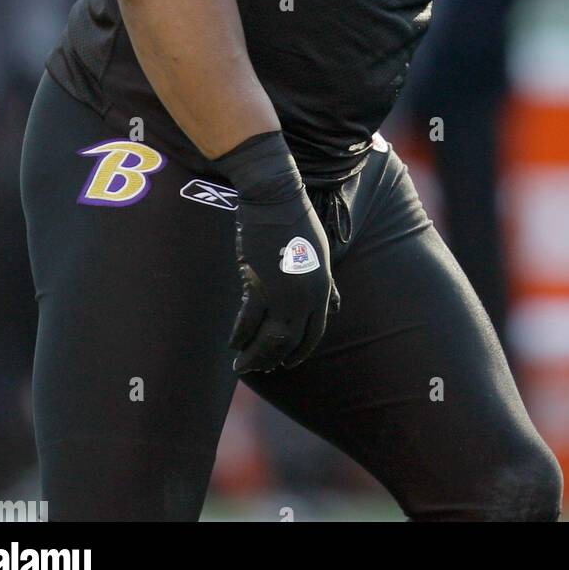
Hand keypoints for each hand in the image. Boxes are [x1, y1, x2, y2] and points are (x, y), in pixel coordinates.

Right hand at [230, 191, 339, 371]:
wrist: (275, 200)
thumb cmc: (298, 222)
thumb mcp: (320, 255)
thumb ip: (326, 285)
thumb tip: (335, 308)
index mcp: (322, 289)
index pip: (314, 334)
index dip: (299, 353)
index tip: (286, 363)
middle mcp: (305, 297)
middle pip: (289, 342)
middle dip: (273, 360)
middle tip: (259, 368)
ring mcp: (282, 294)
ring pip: (268, 339)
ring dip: (254, 357)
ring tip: (242, 367)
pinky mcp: (258, 286)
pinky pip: (247, 322)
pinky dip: (239, 336)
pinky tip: (233, 343)